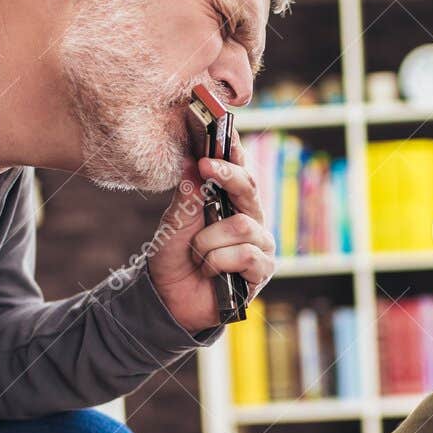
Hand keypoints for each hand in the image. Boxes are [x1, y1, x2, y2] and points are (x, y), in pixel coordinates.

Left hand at [146, 129, 275, 332]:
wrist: (170, 301)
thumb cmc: (175, 260)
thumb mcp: (172, 225)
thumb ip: (186, 198)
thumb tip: (195, 166)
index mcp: (231, 204)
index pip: (239, 171)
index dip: (234, 151)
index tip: (223, 131)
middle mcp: (251, 220)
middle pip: (250, 188)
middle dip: (227, 176)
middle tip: (206, 165)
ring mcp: (259, 245)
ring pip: (241, 226)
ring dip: (209, 241)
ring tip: (197, 256)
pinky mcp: (262, 271)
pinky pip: (245, 255)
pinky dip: (218, 262)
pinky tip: (210, 273)